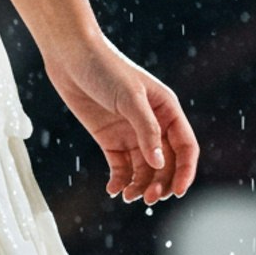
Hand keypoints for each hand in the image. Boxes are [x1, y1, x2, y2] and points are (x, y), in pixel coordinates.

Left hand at [41, 32, 198, 204]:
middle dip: (160, 183)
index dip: (185, 171)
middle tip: (148, 199)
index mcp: (167, 110)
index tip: (178, 193)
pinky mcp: (109, 138)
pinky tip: (114, 190)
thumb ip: (146, 130)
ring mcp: (130, 132)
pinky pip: (121, 166)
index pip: (185, 147)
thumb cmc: (104, 68)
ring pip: (144, 169)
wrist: (70, 55)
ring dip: (140, 185)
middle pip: (165, 163)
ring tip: (129, 197)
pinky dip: (120, 180)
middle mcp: (152, 124)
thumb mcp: (129, 97)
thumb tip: (160, 164)